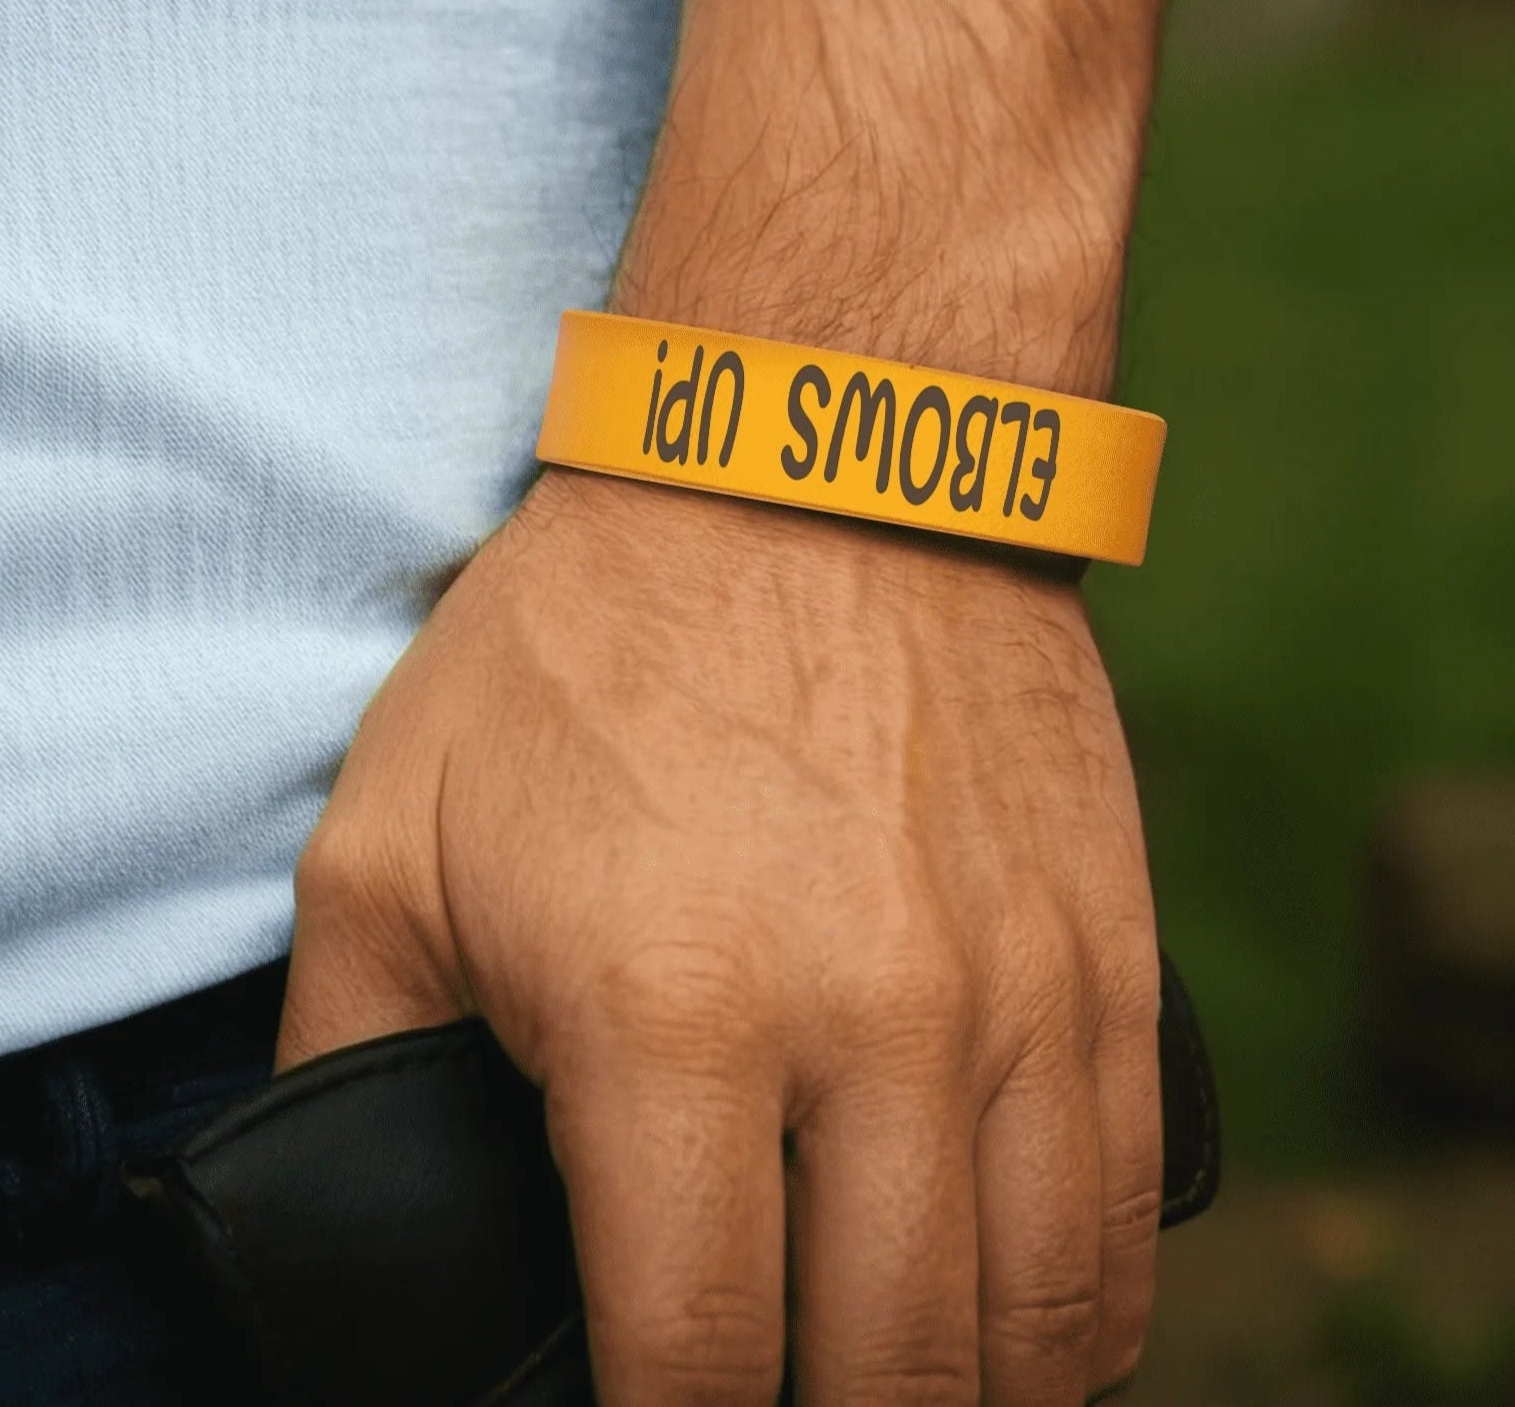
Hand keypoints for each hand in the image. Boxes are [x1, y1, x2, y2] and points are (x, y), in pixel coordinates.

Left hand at [278, 465, 1161, 1405]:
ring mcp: (1017, 991)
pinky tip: (1033, 1326)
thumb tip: (362, 1213)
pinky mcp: (1107, 948)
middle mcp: (872, 1026)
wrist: (814, 468)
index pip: (689, 1360)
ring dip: (969, 1403)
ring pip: (1038, 1321)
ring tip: (906, 1400)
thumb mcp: (392, 832)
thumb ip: (350, 1052)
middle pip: (889, 1378)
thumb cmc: (594, 639)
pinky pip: (1128, 1196)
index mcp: (666, 1016)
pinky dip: (1088, 1308)